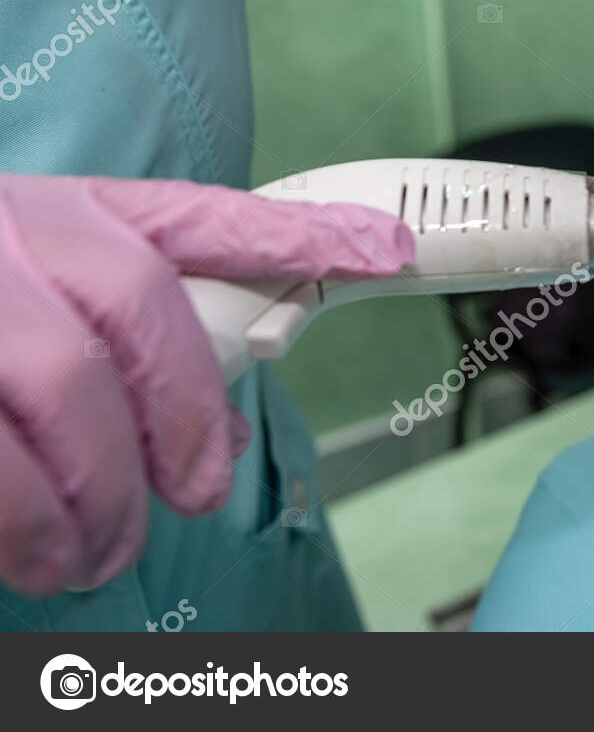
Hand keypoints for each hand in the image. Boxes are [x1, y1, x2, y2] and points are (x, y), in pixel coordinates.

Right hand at [0, 174, 412, 595]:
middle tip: (181, 502)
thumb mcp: (47, 259)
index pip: (195, 220)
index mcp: (58, 211)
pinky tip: (23, 553)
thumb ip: (151, 299)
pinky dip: (10, 519)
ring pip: (50, 396)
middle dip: (172, 428)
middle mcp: (5, 237)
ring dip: (85, 498)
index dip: (297, 236)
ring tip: (91, 555)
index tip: (383, 251)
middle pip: (127, 325)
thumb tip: (268, 370)